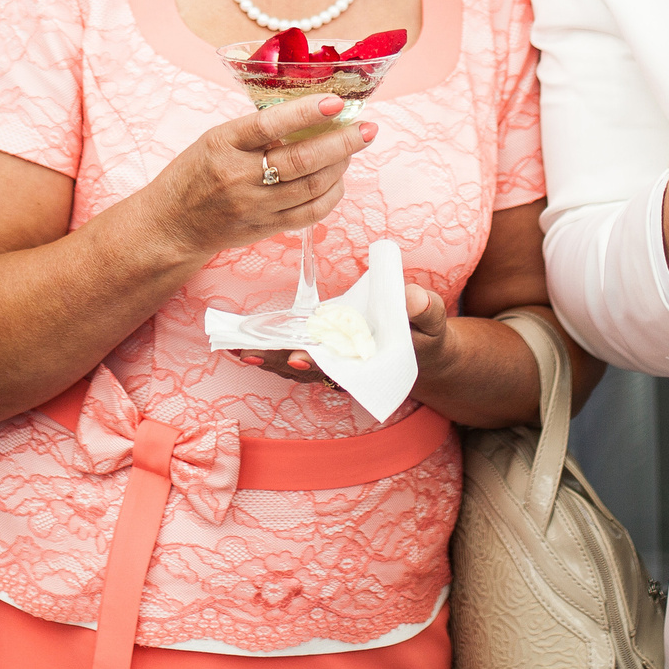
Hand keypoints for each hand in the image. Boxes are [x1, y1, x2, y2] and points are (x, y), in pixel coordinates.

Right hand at [144, 93, 378, 265]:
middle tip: (366, 129)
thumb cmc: (195, 173)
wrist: (172, 224)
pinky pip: (310, 213)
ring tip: (355, 148)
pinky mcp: (266, 228)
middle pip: (301, 161)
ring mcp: (254, 207)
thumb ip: (257, 131)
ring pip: (312, 187)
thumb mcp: (217, 139)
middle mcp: (239, 177)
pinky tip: (339, 179)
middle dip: (342, 143)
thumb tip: (311, 116)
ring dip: (342, 166)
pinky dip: (332, 195)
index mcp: (224, 144)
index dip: (306, 112)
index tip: (336, 102)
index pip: (270, 124)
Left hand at [239, 283, 447, 384]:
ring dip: (266, 358)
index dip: (316, 362)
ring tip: (236, 349)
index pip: (338, 366)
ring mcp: (332, 364)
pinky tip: (245, 344)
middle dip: (278, 361)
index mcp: (370, 364)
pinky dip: (269, 351)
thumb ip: (424, 310)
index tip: (296, 357)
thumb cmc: (426, 335)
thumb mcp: (432, 323)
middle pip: (307, 368)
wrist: (423, 353)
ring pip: (294, 365)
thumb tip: (412, 298)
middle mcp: (346, 370)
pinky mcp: (324, 354)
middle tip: (251, 353)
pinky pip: (292, 355)